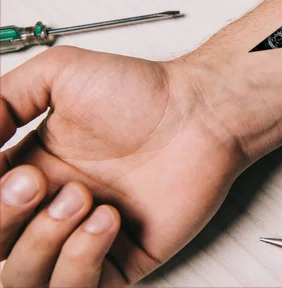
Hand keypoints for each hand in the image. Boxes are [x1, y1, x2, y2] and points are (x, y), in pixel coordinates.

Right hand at [0, 46, 246, 284]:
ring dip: (40, 243)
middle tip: (38, 180)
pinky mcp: (124, 260)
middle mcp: (54, 210)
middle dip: (6, 215)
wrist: (200, 112)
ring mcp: (87, 239)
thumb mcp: (58, 76)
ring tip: (82, 198)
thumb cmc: (141, 92)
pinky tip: (106, 219)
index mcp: (32, 171)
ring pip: (27, 279)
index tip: (3, 167)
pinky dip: (80, 260)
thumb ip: (2, 102)